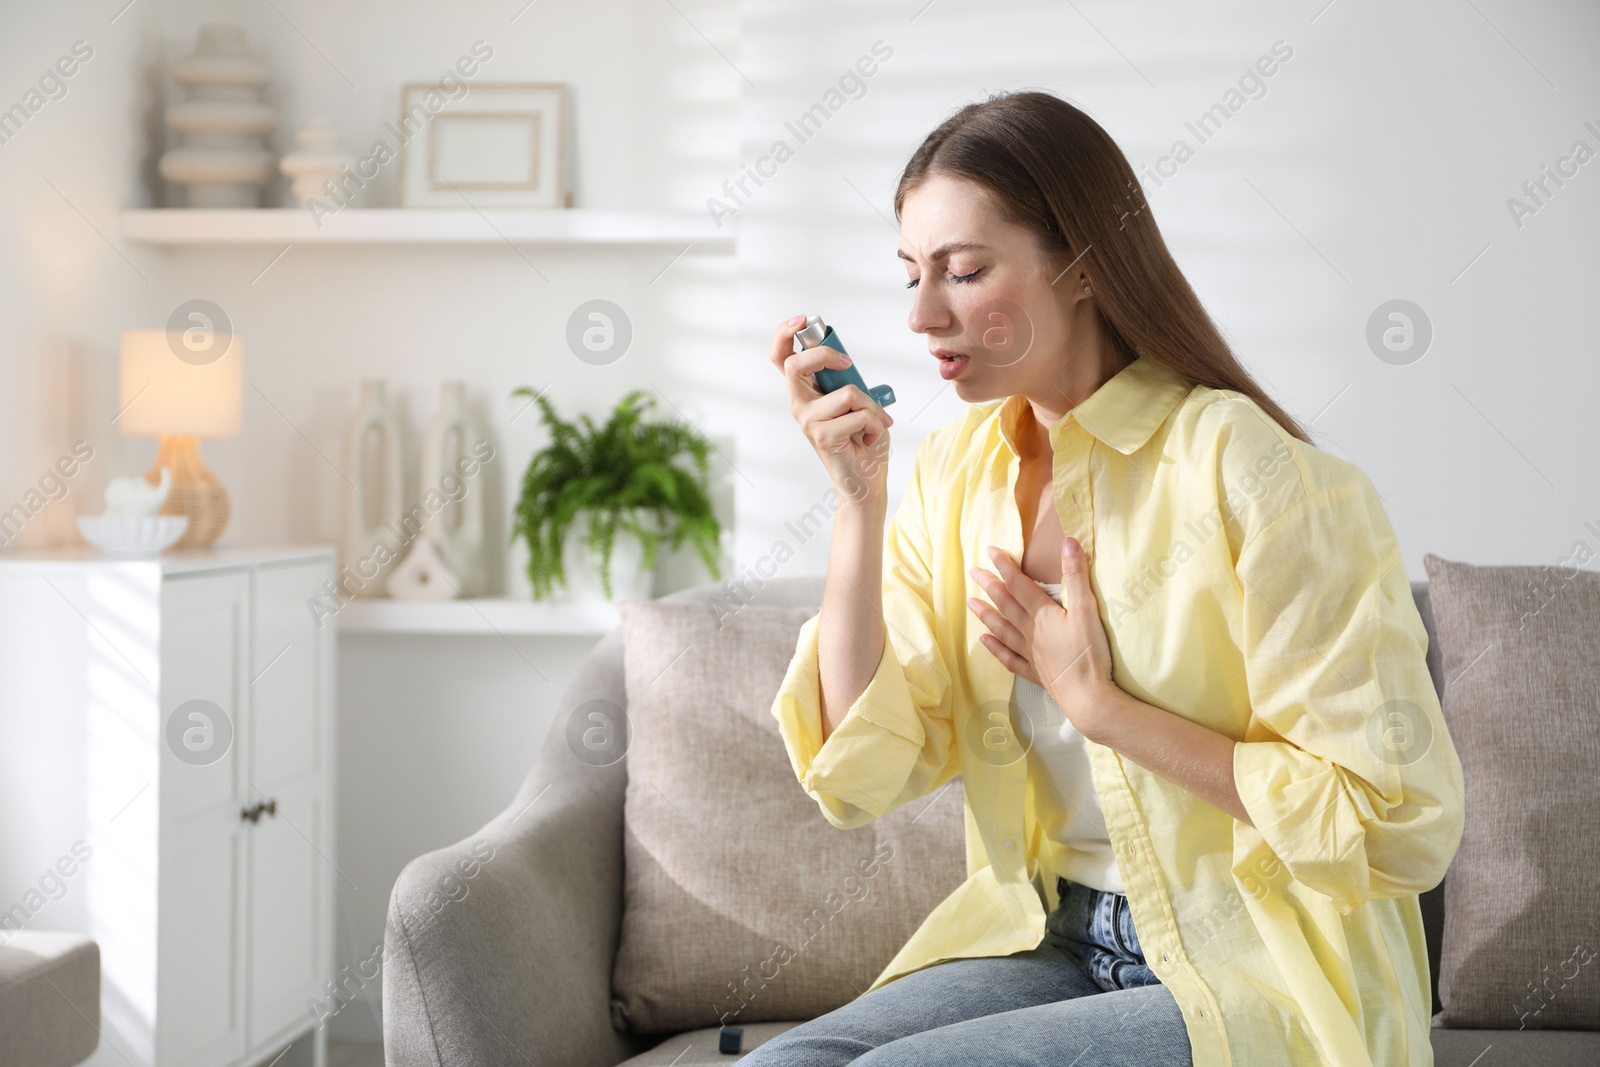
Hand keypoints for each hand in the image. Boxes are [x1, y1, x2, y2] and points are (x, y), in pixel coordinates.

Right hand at [769, 314, 893, 506]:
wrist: (865, 480)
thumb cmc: (861, 439)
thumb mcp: (855, 401)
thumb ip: (845, 381)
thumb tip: (845, 364)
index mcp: (804, 392)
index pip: (780, 357)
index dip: (784, 334)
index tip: (803, 320)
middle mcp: (799, 405)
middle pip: (794, 364)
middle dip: (825, 354)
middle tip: (847, 364)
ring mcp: (807, 421)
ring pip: (847, 392)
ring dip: (872, 407)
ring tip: (874, 423)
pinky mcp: (822, 436)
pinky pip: (859, 415)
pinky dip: (877, 423)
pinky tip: (871, 438)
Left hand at [967, 536, 1118, 741]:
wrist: (1087, 696)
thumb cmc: (1089, 652)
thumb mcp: (1087, 609)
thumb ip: (1077, 576)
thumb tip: (1068, 541)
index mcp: (1042, 615)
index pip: (1019, 584)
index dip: (1005, 566)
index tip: (990, 551)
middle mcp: (1030, 632)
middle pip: (1006, 605)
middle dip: (990, 586)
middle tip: (973, 572)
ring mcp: (1030, 653)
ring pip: (1003, 629)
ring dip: (986, 615)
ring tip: (970, 603)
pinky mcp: (1035, 672)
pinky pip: (1010, 658)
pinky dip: (996, 649)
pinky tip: (984, 642)